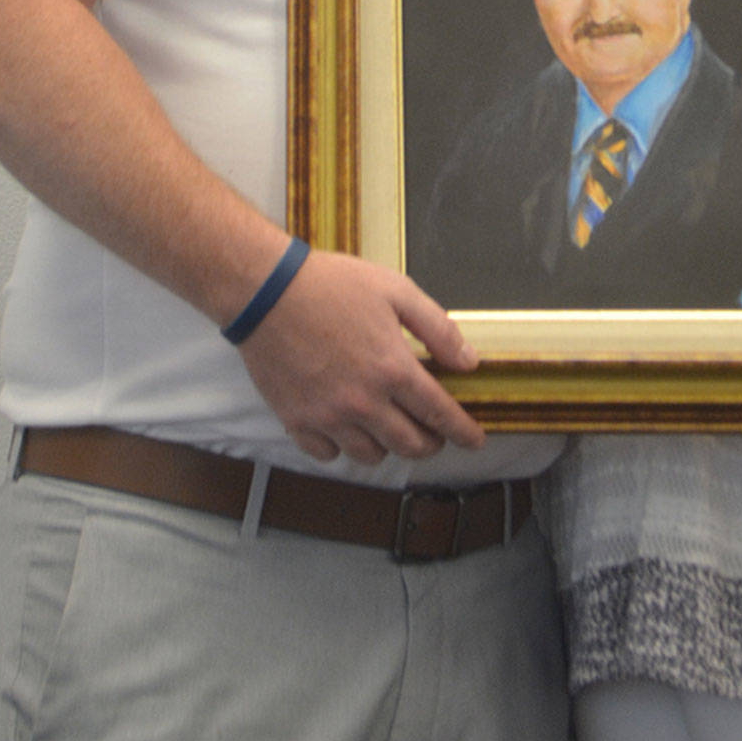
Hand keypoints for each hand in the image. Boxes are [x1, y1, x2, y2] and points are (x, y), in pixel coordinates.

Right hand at [238, 249, 485, 465]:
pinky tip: (347, 427)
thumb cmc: (331, 285)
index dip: (463, 432)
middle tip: (434, 433)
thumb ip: (437, 329)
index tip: (475, 440)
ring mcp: (329, 416)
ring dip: (389, 447)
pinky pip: (328, 454)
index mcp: (393, 369)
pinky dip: (343, 447)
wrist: (266, 292)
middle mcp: (364, 402)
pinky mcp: (297, 420)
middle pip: (410, 445)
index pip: (440, 414)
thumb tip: (468, 362)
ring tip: (390, 426)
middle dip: (431, 444)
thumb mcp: (396, 291)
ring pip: (371, 456)